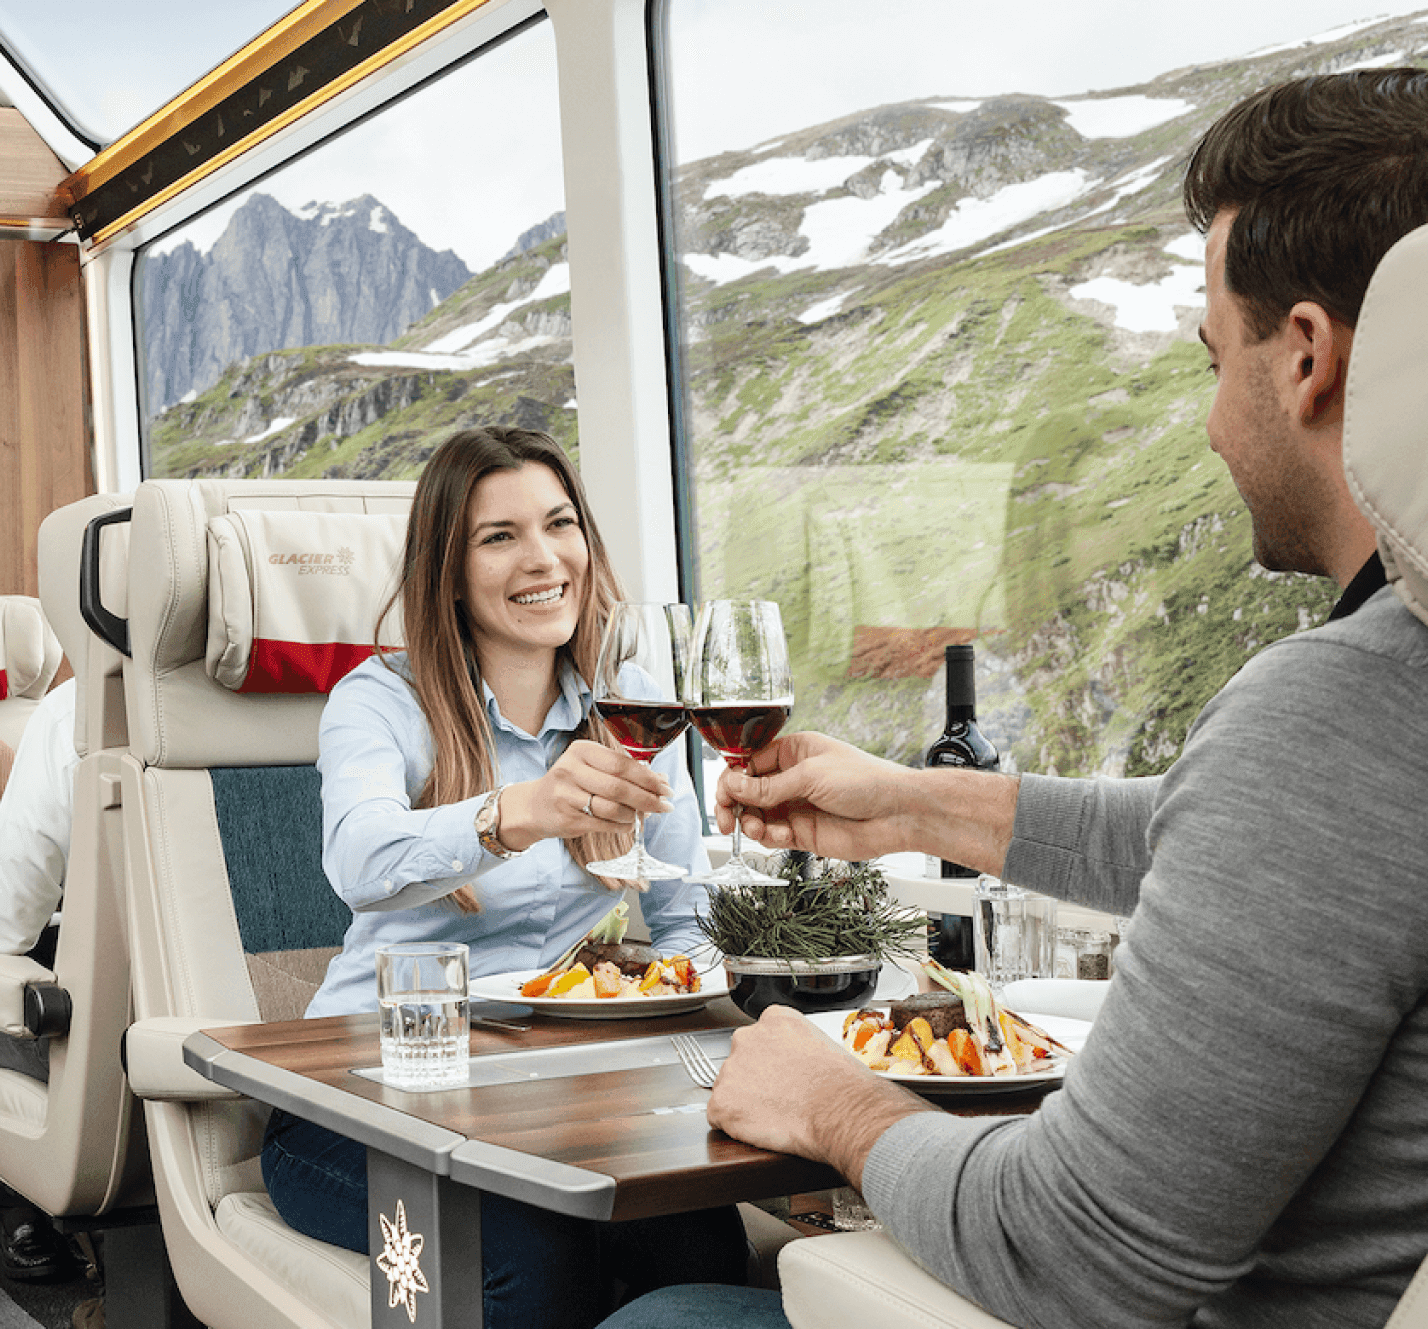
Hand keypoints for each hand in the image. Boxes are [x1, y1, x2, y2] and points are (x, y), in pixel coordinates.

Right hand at [496, 740, 672, 850]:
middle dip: (648, 798)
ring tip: (643, 815)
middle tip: (665, 805)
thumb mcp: (591, 768)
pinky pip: (604, 824)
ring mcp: (566, 795)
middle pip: (619, 787)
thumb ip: (623, 771)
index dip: (648, 778)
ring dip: (634, 814)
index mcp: (581, 751)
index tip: (666, 787)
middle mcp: (571, 769)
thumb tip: (661, 779)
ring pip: (613, 808)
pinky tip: (628, 824)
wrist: (534, 807)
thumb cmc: (570, 785)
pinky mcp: (567, 818)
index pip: (622, 764)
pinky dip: (622, 826)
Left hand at [706, 1005, 931, 1184]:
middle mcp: (747, 1037)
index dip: (771, 1064)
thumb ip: (798, 1047)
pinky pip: (720, 1117)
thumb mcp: (823, 1045)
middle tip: (779, 1099)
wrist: (840, 1111)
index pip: (760, 1039)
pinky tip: (761, 1128)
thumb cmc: (842, 1086)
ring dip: (745, 1102)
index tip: (781, 1077)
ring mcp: (730, 1070)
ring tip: (775, 1115)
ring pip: (729, 1088)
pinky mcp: (722, 1102)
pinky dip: (735, 1126)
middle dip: (755, 1080)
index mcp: (773, 1019)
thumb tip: (798, 1064)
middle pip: (741, 1061)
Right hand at [715, 731, 922, 860]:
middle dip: (733, 804)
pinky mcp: (803, 833)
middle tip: (726, 816)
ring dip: (749, 822)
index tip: (723, 793)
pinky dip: (767, 838)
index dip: (732, 777)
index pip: (748, 763)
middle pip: (747, 791)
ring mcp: (796, 806)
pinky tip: (777, 835)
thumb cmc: (867, 781)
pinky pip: (772, 836)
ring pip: (756, 816)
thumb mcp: (811, 775)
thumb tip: (733, 784)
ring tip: (755, 827)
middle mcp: (792, 778)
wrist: (898, 814)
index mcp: (794, 752)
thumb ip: (769, 785)